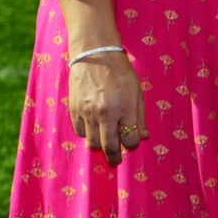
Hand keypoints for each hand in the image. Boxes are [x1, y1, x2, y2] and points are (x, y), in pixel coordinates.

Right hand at [66, 50, 145, 167]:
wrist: (96, 56)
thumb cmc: (121, 73)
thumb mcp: (137, 92)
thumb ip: (140, 116)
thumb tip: (143, 136)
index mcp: (125, 107)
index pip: (129, 138)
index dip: (132, 144)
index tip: (132, 144)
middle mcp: (106, 112)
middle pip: (109, 146)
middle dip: (114, 156)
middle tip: (116, 161)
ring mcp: (88, 112)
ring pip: (92, 142)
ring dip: (99, 146)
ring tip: (104, 145)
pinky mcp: (74, 110)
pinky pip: (80, 132)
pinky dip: (87, 134)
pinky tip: (93, 129)